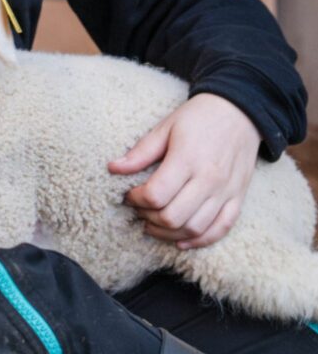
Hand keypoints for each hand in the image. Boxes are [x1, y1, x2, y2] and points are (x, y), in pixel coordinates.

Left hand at [108, 93, 260, 248]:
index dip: (136, 199)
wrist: (240, 112)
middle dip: (149, 218)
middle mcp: (209, 179)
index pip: (157, 194)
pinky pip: (220, 229)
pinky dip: (200, 241)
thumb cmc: (198, 118)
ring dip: (169, 233)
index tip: (128, 195)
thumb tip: (113, 168)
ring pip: (196, 229)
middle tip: (139, 210)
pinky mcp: (239, 199)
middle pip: (174, 217)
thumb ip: (140, 152)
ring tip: (153, 224)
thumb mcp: (165, 127)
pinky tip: (181, 240)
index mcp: (187, 159)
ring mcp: (226, 192)